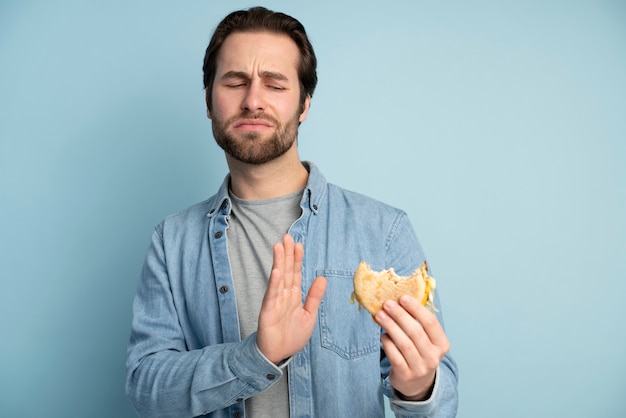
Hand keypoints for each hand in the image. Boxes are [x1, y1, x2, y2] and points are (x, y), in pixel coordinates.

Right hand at [256, 234, 326, 363]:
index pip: (296, 273)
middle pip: (287, 270)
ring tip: (279, 246)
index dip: (297, 259)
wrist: (278, 354)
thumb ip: (314, 296)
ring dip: (279, 262)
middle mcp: (283, 295)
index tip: (298, 244)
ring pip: (278, 278)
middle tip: (287, 236)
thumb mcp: (309, 315)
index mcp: (294, 296)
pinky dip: (274, 283)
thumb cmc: (292, 336)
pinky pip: (272, 295)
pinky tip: (277, 271)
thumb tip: (322, 278)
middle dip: (287, 254)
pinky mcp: (268, 311)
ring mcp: (275, 301)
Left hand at [375, 295, 449, 400]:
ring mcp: (420, 368)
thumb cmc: (420, 354)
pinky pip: (395, 356)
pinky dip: (387, 343)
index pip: (431, 323)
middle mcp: (433, 357)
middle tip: (387, 304)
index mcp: (442, 344)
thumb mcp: (427, 341)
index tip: (403, 297)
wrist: (417, 384)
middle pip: (416, 332)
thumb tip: (402, 298)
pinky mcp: (405, 375)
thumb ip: (420, 323)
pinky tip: (382, 335)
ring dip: (390, 326)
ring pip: (404, 343)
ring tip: (380, 315)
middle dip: (400, 315)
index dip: (416, 309)